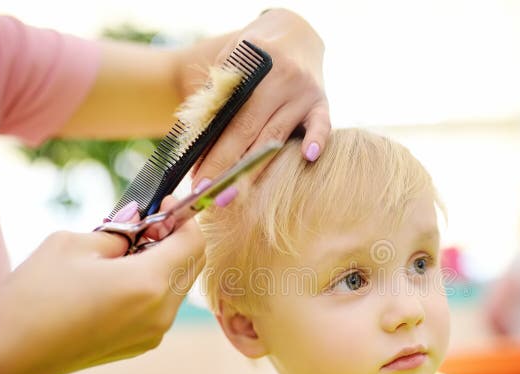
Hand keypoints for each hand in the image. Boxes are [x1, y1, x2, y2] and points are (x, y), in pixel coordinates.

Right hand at [0, 200, 203, 373]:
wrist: (10, 355)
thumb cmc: (36, 295)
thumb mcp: (73, 245)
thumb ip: (117, 231)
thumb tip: (139, 222)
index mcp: (150, 283)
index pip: (194, 242)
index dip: (185, 217)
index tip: (166, 202)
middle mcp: (162, 312)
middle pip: (192, 265)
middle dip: (178, 238)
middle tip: (148, 223)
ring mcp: (154, 333)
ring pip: (178, 286)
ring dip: (165, 262)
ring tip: (128, 251)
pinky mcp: (141, 345)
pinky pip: (162, 306)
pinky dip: (153, 286)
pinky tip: (120, 278)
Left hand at [191, 9, 329, 186]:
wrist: (295, 32)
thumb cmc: (254, 52)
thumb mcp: (231, 60)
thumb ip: (218, 93)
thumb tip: (198, 140)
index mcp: (256, 66)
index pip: (230, 117)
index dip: (212, 151)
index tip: (197, 178)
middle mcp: (283, 79)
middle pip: (250, 132)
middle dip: (227, 167)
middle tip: (209, 195)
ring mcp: (306, 92)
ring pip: (277, 137)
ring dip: (254, 171)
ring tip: (232, 194)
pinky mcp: (323, 102)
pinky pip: (322, 125)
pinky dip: (317, 140)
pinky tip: (309, 157)